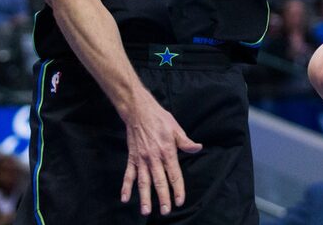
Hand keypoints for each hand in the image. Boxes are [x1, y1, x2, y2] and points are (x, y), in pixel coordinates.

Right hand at [120, 98, 202, 215]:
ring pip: (143, 182)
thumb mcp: (176, 129)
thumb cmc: (160, 119)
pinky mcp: (132, 158)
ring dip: (144, 197)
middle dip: (162, 197)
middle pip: (159, 181)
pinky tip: (124, 198)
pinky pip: (128, 174)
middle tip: (165, 211)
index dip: (177, 189)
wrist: (140, 112)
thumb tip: (198, 148)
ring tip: (146, 211)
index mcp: (167, 151)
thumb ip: (185, 142)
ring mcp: (141, 159)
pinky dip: (126, 186)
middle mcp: (154, 158)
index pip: (174, 174)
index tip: (179, 201)